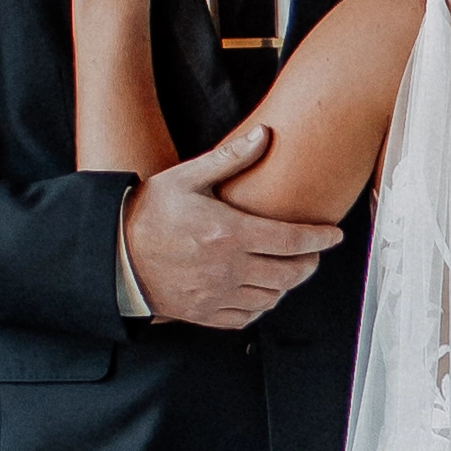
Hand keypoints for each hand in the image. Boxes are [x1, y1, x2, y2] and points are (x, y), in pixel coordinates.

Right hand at [122, 118, 342, 330]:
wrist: (115, 255)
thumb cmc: (150, 213)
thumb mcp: (188, 178)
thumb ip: (230, 158)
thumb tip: (265, 134)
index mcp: (230, 233)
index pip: (293, 240)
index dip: (320, 238)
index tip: (334, 235)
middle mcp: (228, 268)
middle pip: (290, 273)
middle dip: (309, 262)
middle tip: (312, 252)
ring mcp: (217, 294)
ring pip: (272, 297)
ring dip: (287, 283)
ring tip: (288, 268)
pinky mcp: (205, 313)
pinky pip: (247, 316)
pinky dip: (262, 305)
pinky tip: (261, 290)